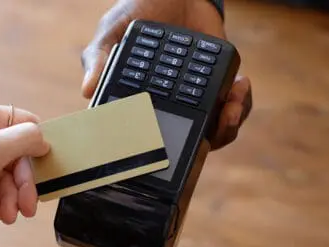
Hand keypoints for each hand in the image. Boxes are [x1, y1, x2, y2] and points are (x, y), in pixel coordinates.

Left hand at [0, 102, 49, 223]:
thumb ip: (25, 139)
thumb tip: (43, 139)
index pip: (24, 124)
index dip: (36, 146)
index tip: (43, 167)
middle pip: (18, 157)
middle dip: (24, 184)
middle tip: (28, 206)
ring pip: (7, 177)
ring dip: (12, 198)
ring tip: (9, 215)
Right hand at [81, 0, 252, 149]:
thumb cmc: (137, 12)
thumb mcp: (112, 31)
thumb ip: (99, 58)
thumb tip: (87, 90)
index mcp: (137, 103)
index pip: (145, 137)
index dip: (158, 150)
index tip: (172, 146)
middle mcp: (165, 107)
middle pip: (185, 143)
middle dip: (205, 140)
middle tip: (214, 124)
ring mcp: (193, 100)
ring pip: (213, 132)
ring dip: (228, 125)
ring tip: (232, 105)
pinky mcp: (217, 87)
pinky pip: (234, 109)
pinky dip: (242, 104)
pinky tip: (240, 87)